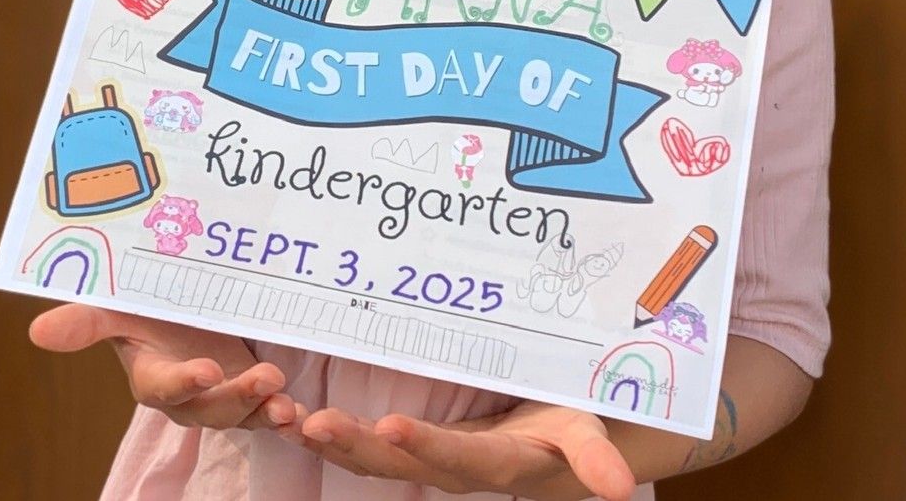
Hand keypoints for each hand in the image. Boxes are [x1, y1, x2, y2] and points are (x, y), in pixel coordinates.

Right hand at [29, 304, 294, 429]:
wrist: (189, 308)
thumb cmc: (149, 305)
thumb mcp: (119, 305)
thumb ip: (87, 320)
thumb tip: (37, 332)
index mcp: (153, 376)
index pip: (164, 387)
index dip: (183, 382)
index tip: (206, 370)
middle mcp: (188, 396)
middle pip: (211, 409)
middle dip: (237, 399)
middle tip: (266, 380)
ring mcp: (223, 397)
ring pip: (243, 415)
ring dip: (265, 411)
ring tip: (286, 404)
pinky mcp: (252, 394)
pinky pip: (268, 412)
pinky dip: (286, 417)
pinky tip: (302, 415)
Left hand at [281, 400, 634, 500]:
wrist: (550, 436)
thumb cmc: (568, 421)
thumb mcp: (586, 432)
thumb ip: (593, 456)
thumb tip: (620, 491)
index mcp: (498, 462)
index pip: (459, 460)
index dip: (426, 448)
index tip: (391, 428)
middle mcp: (454, 466)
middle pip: (400, 465)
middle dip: (355, 448)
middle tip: (312, 423)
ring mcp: (427, 456)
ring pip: (370, 458)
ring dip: (329, 443)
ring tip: (285, 419)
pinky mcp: (409, 442)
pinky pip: (362, 443)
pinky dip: (324, 433)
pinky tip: (286, 414)